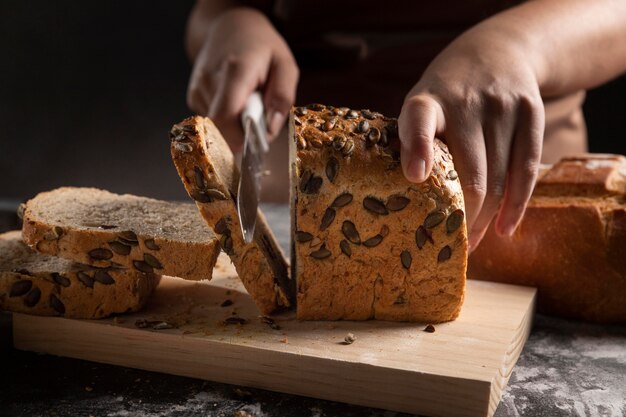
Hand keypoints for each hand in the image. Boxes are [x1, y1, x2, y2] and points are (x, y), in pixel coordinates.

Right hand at [187, 7, 298, 150]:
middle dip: (242, 136)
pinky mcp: (194, 96)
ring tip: (248, 105)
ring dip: (236, 126)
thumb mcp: (285, 65)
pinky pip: (213, 122)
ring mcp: (198, 89)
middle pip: (219, 128)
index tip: (258, 142)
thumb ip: (283, 96)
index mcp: (235, 70)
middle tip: (259, 122)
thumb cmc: (261, 46)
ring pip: (217, 127)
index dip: (239, 138)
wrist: (230, 27)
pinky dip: (228, 120)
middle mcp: (210, 80)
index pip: (225, 116)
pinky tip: (236, 102)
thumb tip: (270, 129)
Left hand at [398, 27, 544, 250]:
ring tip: (474, 242)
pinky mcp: (531, 111)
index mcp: (428, 101)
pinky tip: (504, 228)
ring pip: (499, 179)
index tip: (417, 178)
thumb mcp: (420, 104)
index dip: (418, 148)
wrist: (495, 51)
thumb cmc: (446, 94)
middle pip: (470, 174)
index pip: (419, 119)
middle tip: (452, 245)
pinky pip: (527, 169)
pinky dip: (516, 205)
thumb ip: (413, 142)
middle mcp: (466, 102)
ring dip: (486, 219)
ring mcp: (502, 106)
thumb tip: (404, 200)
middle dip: (462, 218)